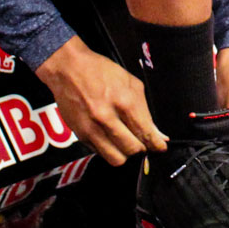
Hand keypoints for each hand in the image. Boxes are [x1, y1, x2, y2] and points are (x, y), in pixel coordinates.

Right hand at [35, 35, 167, 165]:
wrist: (68, 68)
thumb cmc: (100, 71)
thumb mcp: (130, 83)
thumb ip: (144, 110)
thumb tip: (157, 133)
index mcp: (124, 101)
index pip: (145, 133)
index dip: (156, 145)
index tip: (160, 147)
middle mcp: (107, 117)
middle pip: (132, 150)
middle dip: (141, 148)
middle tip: (142, 141)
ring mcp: (91, 128)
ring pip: (116, 159)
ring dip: (124, 153)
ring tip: (126, 142)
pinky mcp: (80, 134)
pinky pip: (100, 153)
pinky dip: (108, 149)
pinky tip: (110, 137)